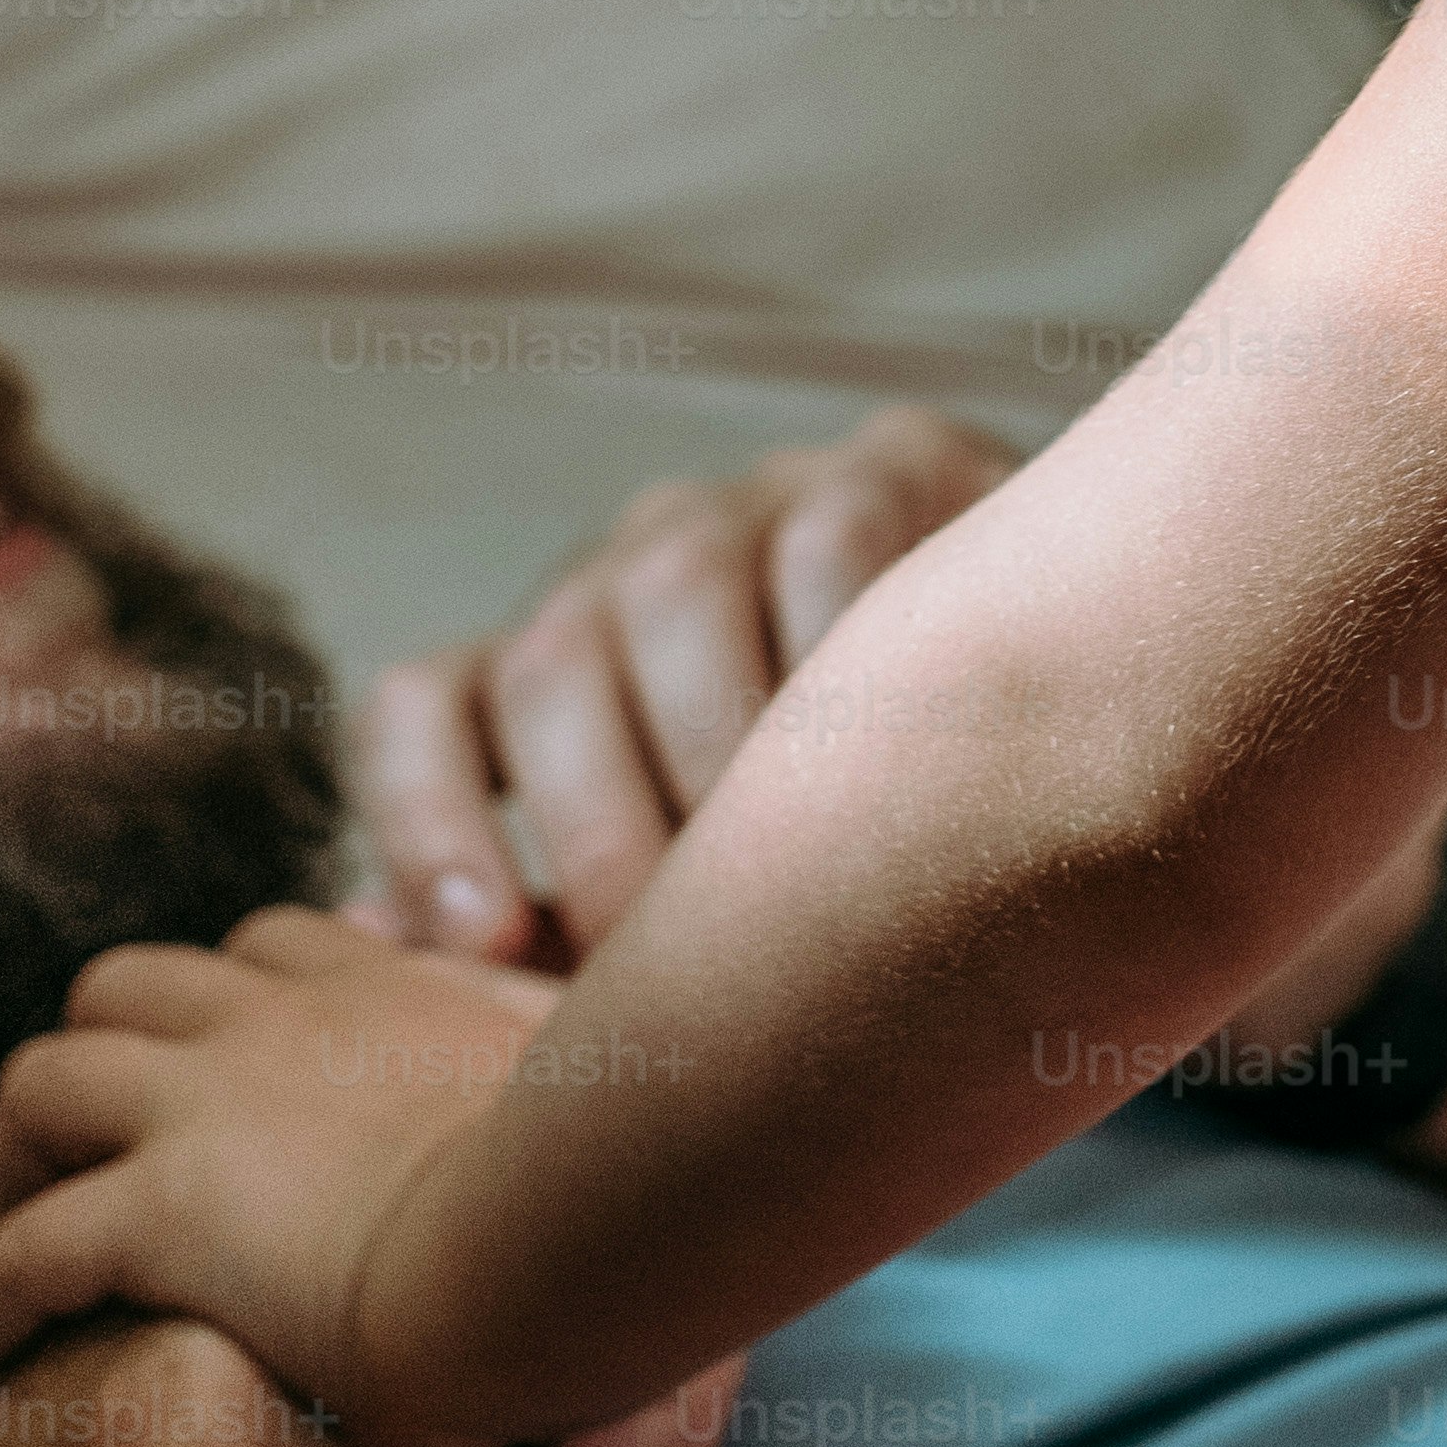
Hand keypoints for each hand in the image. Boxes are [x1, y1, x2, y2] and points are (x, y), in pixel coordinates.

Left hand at [0, 917, 736, 1446]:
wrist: (580, 1238)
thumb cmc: (634, 1185)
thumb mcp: (625, 1092)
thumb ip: (606, 1085)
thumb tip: (613, 1071)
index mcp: (393, 988)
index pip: (276, 945)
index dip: (228, 1007)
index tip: (218, 1080)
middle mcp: (283, 1020)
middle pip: (129, 986)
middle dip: (90, 1062)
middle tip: (83, 1165)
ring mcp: (210, 1105)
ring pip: (42, 1087)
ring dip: (15, 1163)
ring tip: (12, 1248)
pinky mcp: (164, 1209)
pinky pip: (27, 1250)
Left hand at [355, 404, 1012, 961]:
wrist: (1078, 752)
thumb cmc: (852, 860)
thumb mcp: (697, 908)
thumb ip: (547, 936)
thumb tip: (368, 945)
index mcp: (557, 666)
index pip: (426, 703)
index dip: (426, 818)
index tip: (482, 945)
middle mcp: (634, 565)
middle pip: (552, 658)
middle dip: (604, 831)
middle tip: (676, 981)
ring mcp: (762, 502)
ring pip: (674, 588)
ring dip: (721, 751)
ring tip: (786, 893)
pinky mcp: (898, 465)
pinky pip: (833, 542)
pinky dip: (850, 653)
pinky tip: (899, 768)